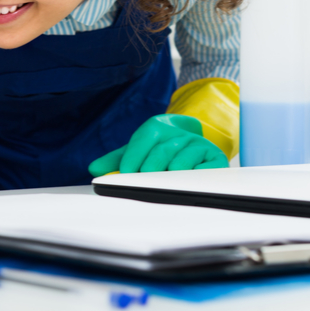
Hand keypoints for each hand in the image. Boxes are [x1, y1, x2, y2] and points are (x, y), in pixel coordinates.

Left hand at [88, 114, 227, 176]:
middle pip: (161, 152)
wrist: (193, 142)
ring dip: (170, 175)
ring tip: (164, 182)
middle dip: (149, 169)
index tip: (125, 172)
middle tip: (143, 181)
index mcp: (157, 127)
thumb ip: (115, 159)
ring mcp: (198, 145)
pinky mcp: (215, 158)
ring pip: (180, 163)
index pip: (144, 138)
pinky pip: (202, 170)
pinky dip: (192, 178)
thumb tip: (94, 169)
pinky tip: (185, 182)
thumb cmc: (160, 149)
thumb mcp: (137, 151)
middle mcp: (179, 134)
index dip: (133, 156)